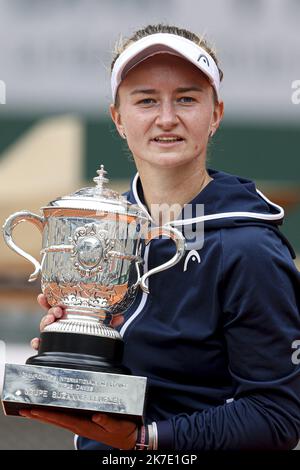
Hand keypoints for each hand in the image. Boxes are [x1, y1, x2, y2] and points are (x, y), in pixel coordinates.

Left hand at [19, 409, 136, 449]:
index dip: (46, 414)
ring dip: (44, 415)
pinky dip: (55, 415)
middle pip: (55, 420)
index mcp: (85, 426)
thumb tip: (95, 416)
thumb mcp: (117, 425)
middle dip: (39, 415)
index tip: (33, 410)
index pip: (61, 419)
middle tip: (24, 410)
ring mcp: (81, 425)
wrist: (130, 439)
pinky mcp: (85, 423)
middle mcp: (80, 425)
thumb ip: (107, 421)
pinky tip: (50, 412)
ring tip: (31, 411)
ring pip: (58, 420)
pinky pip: (65, 419)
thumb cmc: (123, 430)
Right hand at [31, 294, 124, 350]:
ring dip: (45, 322)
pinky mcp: (53, 346)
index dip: (48, 300)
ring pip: (45, 327)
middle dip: (50, 311)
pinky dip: (38, 343)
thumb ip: (110, 320)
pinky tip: (38, 342)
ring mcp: (56, 334)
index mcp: (68, 315)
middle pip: (49, 314)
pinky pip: (41, 345)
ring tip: (51, 320)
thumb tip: (120, 317)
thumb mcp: (102, 325)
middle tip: (57, 311)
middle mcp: (60, 323)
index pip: (55, 305)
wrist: (93, 351)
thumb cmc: (93, 333)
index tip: (43, 296)